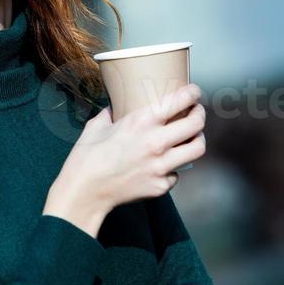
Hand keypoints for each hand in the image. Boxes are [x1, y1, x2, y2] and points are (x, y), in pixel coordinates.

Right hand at [54, 82, 205, 216]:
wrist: (84, 192)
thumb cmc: (86, 158)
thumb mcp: (96, 126)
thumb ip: (110, 114)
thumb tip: (114, 107)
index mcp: (141, 122)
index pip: (180, 100)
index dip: (192, 93)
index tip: (194, 92)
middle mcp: (156, 142)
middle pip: (196, 124)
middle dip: (200, 114)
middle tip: (196, 112)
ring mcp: (161, 166)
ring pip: (197, 148)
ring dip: (197, 139)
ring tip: (192, 137)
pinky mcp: (161, 185)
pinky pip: (176, 173)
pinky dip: (173, 168)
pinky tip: (165, 165)